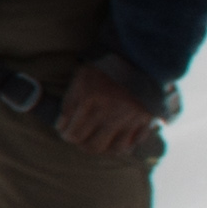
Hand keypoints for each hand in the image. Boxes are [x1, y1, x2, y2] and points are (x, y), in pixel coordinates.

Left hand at [48, 66, 165, 157]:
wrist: (140, 56)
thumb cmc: (106, 66)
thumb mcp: (81, 78)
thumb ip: (69, 102)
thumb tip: (62, 126)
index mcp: (90, 101)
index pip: (73, 134)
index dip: (67, 136)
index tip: (66, 132)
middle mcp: (109, 113)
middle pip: (92, 146)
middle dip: (82, 144)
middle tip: (80, 137)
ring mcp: (128, 119)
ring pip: (112, 150)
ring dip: (103, 148)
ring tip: (97, 140)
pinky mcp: (144, 120)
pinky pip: (132, 144)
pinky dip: (122, 147)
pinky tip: (116, 141)